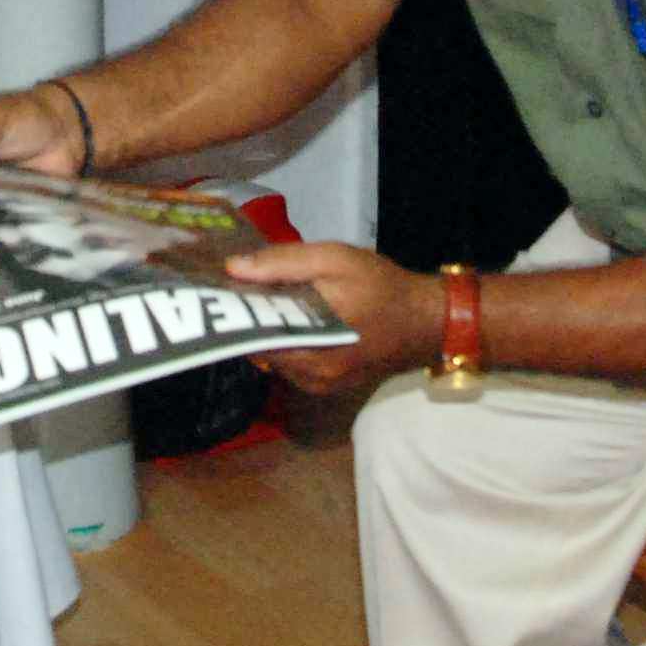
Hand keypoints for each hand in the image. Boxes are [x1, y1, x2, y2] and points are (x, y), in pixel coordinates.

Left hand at [230, 242, 438, 393]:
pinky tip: (291, 319)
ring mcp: (318, 386)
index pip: (250, 337)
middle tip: (242, 290)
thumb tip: (233, 268)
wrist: (425, 320)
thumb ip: (282, 263)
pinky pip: (291, 365)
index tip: (220, 289)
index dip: (234, 312)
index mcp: (310, 346)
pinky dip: (285, 343)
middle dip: (250, 321)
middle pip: (259, 349)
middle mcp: (310, 376)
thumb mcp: (333, 259)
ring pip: (274, 358)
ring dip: (268, 332)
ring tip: (266, 301)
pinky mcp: (326, 386)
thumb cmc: (381, 286)